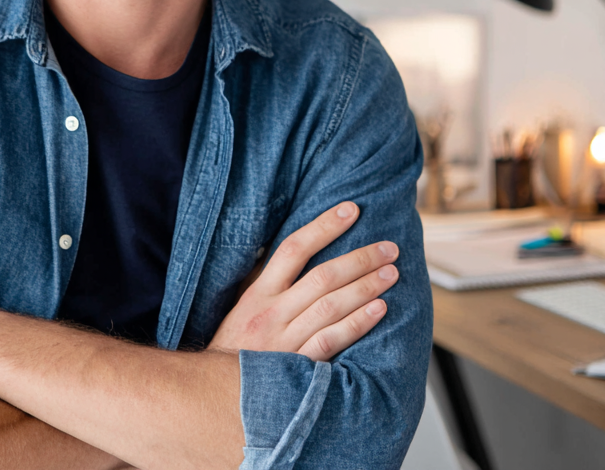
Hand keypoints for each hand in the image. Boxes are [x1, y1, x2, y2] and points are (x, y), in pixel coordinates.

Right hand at [208, 201, 396, 361]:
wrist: (214, 395)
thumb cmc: (235, 349)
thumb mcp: (244, 308)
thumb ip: (272, 284)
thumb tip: (304, 253)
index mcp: (258, 293)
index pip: (294, 248)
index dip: (324, 226)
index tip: (351, 210)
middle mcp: (272, 312)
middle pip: (322, 276)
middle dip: (360, 259)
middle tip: (388, 248)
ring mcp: (285, 340)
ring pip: (331, 306)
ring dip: (365, 287)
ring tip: (390, 274)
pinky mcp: (296, 368)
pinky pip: (331, 341)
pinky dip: (356, 324)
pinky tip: (378, 310)